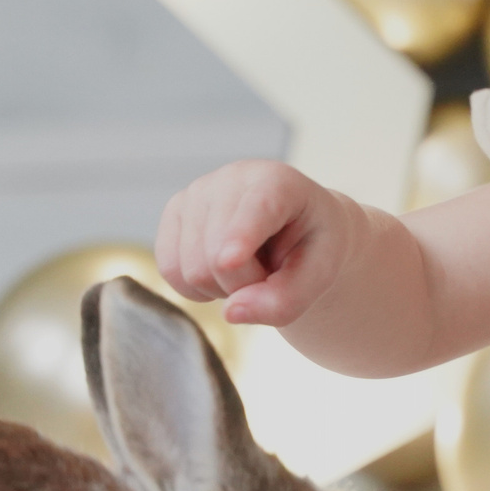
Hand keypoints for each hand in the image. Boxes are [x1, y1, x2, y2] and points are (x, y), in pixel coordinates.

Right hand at [154, 160, 359, 326]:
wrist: (295, 228)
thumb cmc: (311, 248)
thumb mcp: (319, 277)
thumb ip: (285, 300)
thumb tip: (231, 313)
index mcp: (279, 183)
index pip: (257, 209)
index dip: (241, 236)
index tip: (231, 260)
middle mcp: (231, 178)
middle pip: (217, 258)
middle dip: (244, 285)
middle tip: (269, 274)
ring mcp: (196, 192)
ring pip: (191, 269)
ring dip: (221, 287)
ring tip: (248, 266)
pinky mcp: (174, 211)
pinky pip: (170, 269)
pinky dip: (195, 286)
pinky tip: (220, 270)